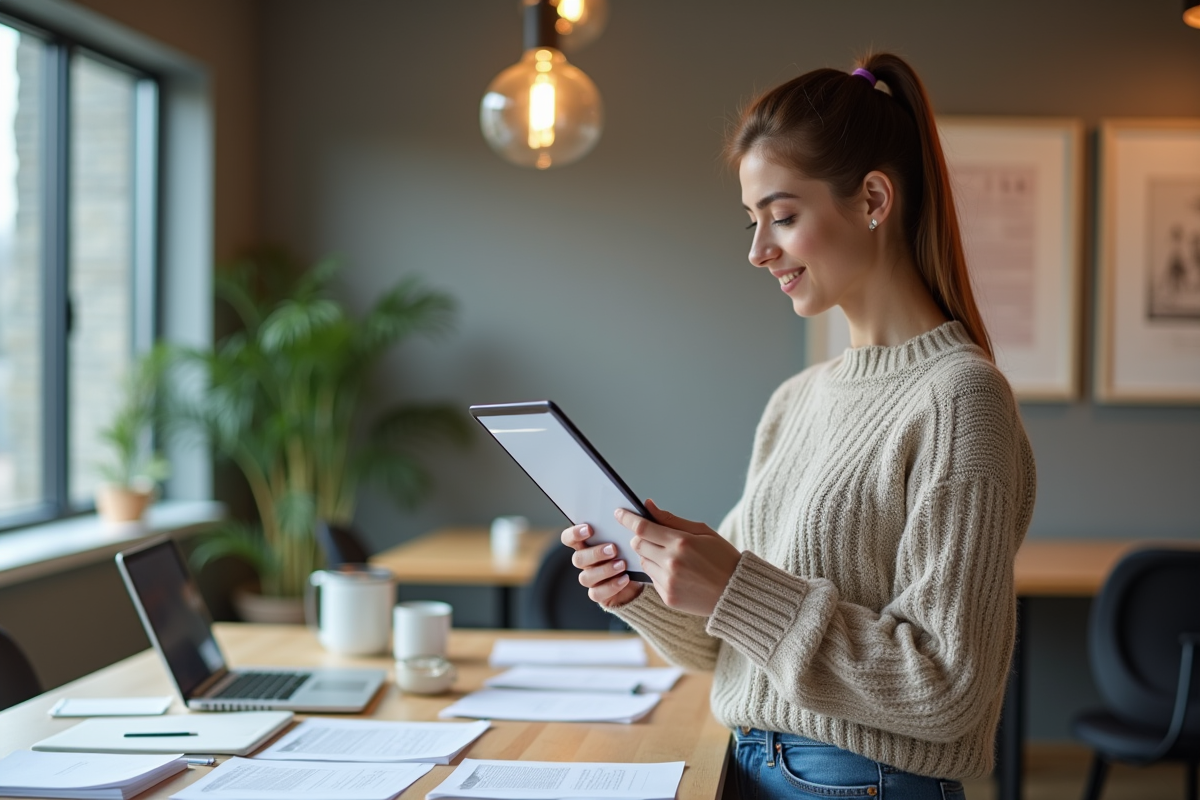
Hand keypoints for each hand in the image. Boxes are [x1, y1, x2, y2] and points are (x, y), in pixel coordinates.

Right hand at [560, 524, 643, 607]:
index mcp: (589, 543)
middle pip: (578, 558)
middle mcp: (587, 561)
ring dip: (604, 570)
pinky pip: (597, 593)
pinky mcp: (600, 593)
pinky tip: (625, 578)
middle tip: (613, 548)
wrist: (645, 577)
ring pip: (585, 577)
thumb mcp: (642, 535)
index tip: (589, 528)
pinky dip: (611, 586)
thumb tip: (647, 503)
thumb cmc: (638, 550)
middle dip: (594, 553)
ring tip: (622, 564)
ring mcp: (592, 578)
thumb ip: (643, 521)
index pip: (569, 537)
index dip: (574, 533)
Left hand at [616, 499, 741, 615]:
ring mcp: (669, 582)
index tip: (619, 512)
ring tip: (672, 558)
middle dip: (640, 538)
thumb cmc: (722, 557)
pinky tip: (678, 574)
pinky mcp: (668, 597)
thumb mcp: (703, 532)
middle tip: (652, 537)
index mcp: (682, 542)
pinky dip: (658, 573)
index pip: (643, 528)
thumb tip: (648, 506)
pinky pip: (652, 579)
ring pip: (643, 562)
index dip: (628, 519)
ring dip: (650, 556)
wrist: (737, 593)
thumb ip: (672, 520)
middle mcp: (672, 563)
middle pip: (637, 545)